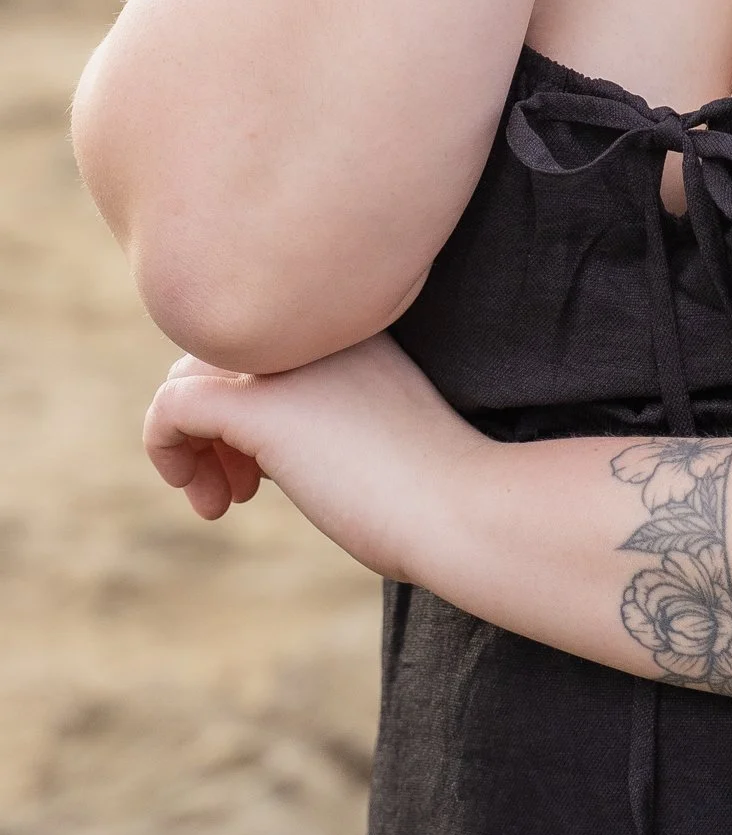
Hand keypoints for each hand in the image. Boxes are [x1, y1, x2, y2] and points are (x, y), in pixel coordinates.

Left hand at [143, 334, 474, 582]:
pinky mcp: (259, 405)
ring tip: (225, 501)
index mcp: (351, 327)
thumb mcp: (380, 430)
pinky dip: (167, 452)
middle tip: (243, 490)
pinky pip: (170, 409)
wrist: (461, 507)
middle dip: (214, 428)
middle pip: (218, 356)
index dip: (248, 407)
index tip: (270, 471)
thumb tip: (272, 448)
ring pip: (186, 378)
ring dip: (192, 446)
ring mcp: (285, 363)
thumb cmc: (435, 490)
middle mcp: (313, 330)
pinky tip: (212, 503)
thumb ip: (333, 414)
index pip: (262, 344)